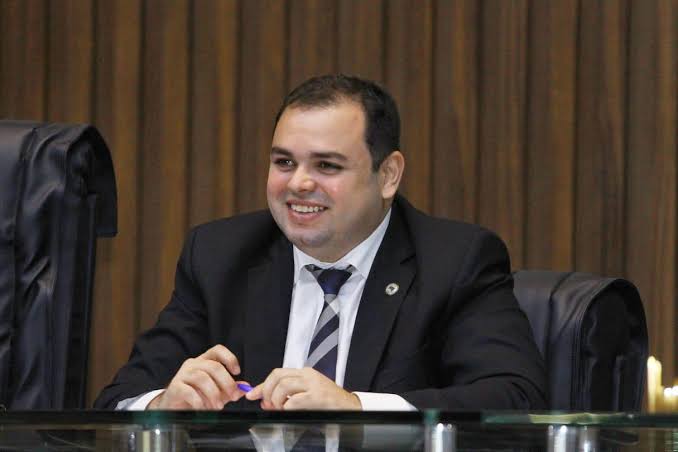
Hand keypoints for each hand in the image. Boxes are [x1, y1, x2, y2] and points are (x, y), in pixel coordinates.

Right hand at [148, 344, 248, 409]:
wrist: (173, 406)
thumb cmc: (197, 395)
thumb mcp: (217, 391)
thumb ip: (230, 389)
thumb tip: (245, 388)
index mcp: (204, 361)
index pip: (217, 350)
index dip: (229, 358)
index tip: (237, 372)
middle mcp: (193, 364)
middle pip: (213, 366)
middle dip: (226, 382)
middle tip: (232, 397)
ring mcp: (183, 374)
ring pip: (202, 378)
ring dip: (214, 394)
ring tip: (218, 407)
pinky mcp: (175, 387)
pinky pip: (189, 391)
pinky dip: (199, 401)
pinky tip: (203, 408)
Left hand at [245, 367, 361, 409]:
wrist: (350, 407)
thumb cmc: (328, 402)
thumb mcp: (306, 394)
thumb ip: (287, 395)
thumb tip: (265, 401)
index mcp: (304, 373)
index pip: (277, 373)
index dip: (262, 385)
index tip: (253, 394)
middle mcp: (308, 375)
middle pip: (277, 377)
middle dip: (267, 392)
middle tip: (268, 405)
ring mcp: (313, 384)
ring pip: (283, 386)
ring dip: (276, 401)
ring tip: (281, 409)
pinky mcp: (317, 396)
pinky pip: (294, 400)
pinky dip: (287, 408)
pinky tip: (290, 411)